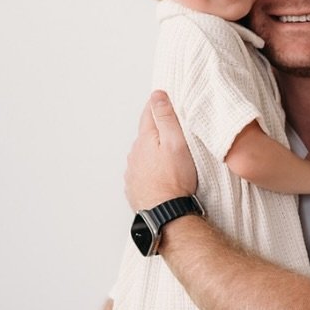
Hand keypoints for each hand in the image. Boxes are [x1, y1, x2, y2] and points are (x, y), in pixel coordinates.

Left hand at [124, 91, 197, 210]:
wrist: (165, 214)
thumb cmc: (174, 180)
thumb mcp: (176, 143)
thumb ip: (166, 118)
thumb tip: (157, 95)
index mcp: (145, 140)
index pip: (148, 113)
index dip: (157, 104)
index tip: (163, 98)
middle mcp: (135, 154)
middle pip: (145, 135)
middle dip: (156, 130)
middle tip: (172, 128)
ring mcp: (133, 172)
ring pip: (143, 155)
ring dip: (153, 152)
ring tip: (169, 156)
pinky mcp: (135, 188)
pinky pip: (142, 173)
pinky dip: (151, 170)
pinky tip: (162, 175)